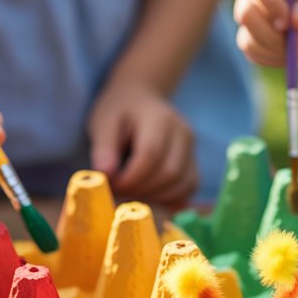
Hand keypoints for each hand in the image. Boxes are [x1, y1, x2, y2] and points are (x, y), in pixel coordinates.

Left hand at [89, 76, 196, 207]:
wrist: (141, 99)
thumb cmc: (120, 112)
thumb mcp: (103, 124)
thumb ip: (103, 149)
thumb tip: (106, 175)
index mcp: (160, 119)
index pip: (150, 156)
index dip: (130, 178)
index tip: (111, 185)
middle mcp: (183, 133)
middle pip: (169, 173)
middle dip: (141, 190)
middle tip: (119, 191)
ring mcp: (192, 149)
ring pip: (180, 185)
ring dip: (154, 196)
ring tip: (131, 191)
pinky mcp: (193, 163)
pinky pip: (187, 188)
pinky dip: (168, 198)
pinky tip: (148, 193)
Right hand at [233, 0, 297, 66]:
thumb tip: (294, 21)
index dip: (271, 6)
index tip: (290, 23)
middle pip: (246, 12)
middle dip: (271, 35)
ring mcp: (253, 11)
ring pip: (246, 36)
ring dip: (275, 51)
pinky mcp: (253, 33)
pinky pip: (252, 52)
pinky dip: (273, 59)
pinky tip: (294, 57)